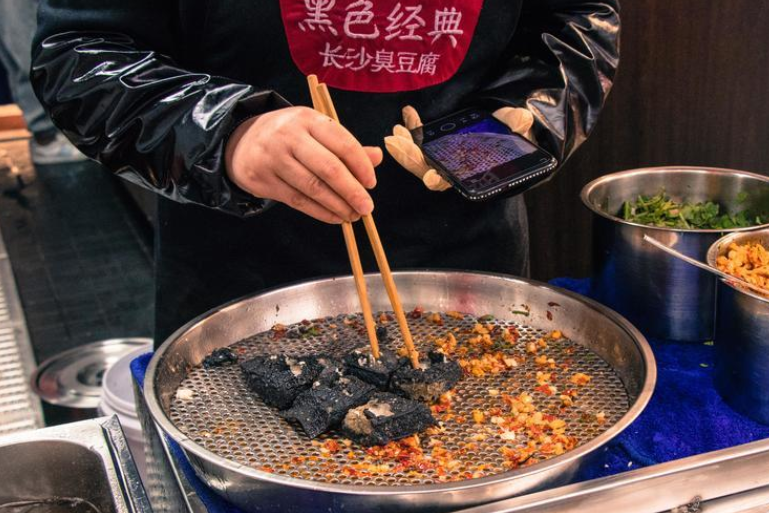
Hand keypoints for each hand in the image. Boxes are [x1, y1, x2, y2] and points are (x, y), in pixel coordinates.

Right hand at [225, 107, 382, 223]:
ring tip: (353, 215)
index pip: (342, 142)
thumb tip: (378, 157)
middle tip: (367, 208)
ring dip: (337, 205)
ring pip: (312, 187)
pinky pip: (297, 200)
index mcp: (308, 118)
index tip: (372, 184)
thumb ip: (345, 146)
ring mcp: (273, 157)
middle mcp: (289, 135)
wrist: (241, 141)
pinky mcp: (263, 179)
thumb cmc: (290, 137)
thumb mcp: (315, 131)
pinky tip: (335, 217)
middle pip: (328, 168)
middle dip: (352, 191)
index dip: (361, 165)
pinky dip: (320, 212)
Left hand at [384, 106, 534, 191]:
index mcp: (467, 173)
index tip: (430, 177)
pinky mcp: (436, 143)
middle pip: (424, 168)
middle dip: (408, 157)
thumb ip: (517, 126)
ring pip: (416, 157)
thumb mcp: (519, 130)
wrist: (507, 128)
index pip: (448, 181)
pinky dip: (412, 126)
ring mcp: (441, 156)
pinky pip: (419, 139)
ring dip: (403, 145)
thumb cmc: (513, 136)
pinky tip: (408, 112)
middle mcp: (450, 168)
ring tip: (395, 132)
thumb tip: (522, 119)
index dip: (438, 180)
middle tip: (394, 142)